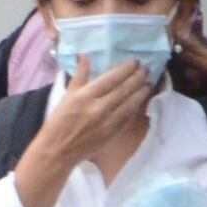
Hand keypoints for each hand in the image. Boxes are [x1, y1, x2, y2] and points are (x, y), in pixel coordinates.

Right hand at [35, 57, 149, 171]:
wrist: (58, 150)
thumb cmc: (59, 121)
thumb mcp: (67, 95)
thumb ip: (80, 75)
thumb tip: (84, 55)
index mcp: (84, 96)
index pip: (111, 79)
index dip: (126, 69)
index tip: (135, 62)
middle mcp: (98, 108)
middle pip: (124, 90)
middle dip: (137, 78)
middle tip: (146, 69)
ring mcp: (107, 122)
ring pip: (130, 104)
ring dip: (141, 92)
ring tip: (148, 83)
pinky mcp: (112, 134)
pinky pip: (128, 117)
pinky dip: (135, 108)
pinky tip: (141, 101)